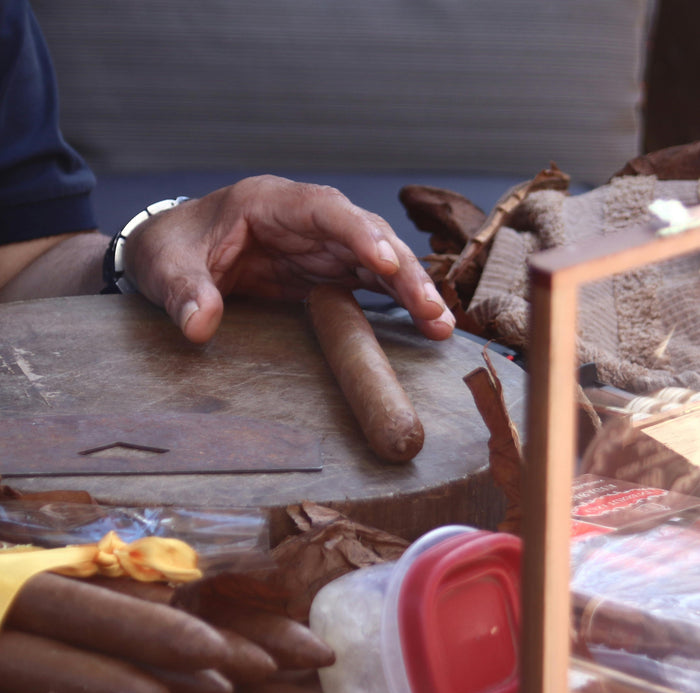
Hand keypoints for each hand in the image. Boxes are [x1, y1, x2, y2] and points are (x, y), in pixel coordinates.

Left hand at [124, 175, 455, 342]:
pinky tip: (421, 321)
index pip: (325, 209)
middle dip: (401, 271)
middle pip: (365, 236)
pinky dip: (393, 299)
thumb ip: (184, 291)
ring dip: (409, 289)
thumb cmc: (169, 248)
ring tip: (439, 325)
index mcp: (270, 202)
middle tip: (432, 311)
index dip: (359, 232)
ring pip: (375, 260)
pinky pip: (366, 281)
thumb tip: (199, 325)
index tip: (385, 261)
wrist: (171, 251)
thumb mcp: (165, 267)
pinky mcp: (321, 271)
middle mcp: (304, 220)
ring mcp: (317, 245)